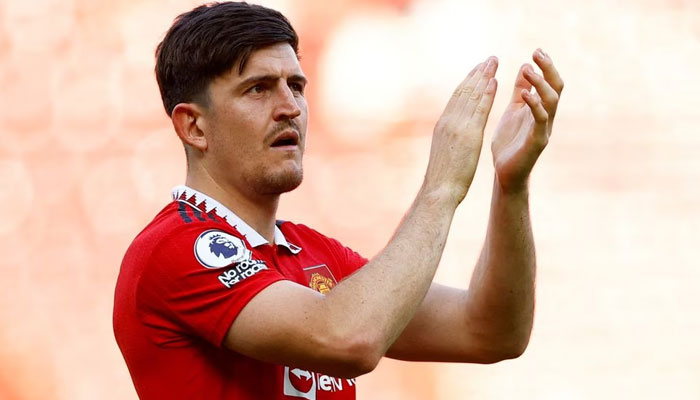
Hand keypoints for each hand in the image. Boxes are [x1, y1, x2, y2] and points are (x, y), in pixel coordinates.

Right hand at [425, 57, 498, 203]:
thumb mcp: (444, 153)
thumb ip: (450, 140)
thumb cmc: (442, 179)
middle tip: (489, 59)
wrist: (438, 191)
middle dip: (477, 74)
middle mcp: (448, 121)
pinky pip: (479, 109)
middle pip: (464, 92)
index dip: (468, 83)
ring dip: (483, 77)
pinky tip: (494, 82)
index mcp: (443, 125)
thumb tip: (454, 137)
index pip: (457, 99)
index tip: (478, 71)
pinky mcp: (467, 134)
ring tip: (493, 63)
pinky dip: (486, 94)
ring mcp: (457, 126)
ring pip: (471, 95)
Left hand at [491, 49, 563, 192]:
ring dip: (540, 83)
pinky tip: (524, 95)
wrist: (504, 172)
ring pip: (552, 101)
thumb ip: (521, 90)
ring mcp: (544, 129)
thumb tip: (526, 66)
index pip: (549, 82)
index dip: (545, 66)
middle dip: (549, 69)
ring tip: (527, 69)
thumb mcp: (513, 110)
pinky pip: (540, 121)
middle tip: (537, 53)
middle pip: (556, 87)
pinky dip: (534, 105)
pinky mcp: (537, 142)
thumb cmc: (509, 142)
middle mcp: (547, 117)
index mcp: (540, 108)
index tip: (536, 50)